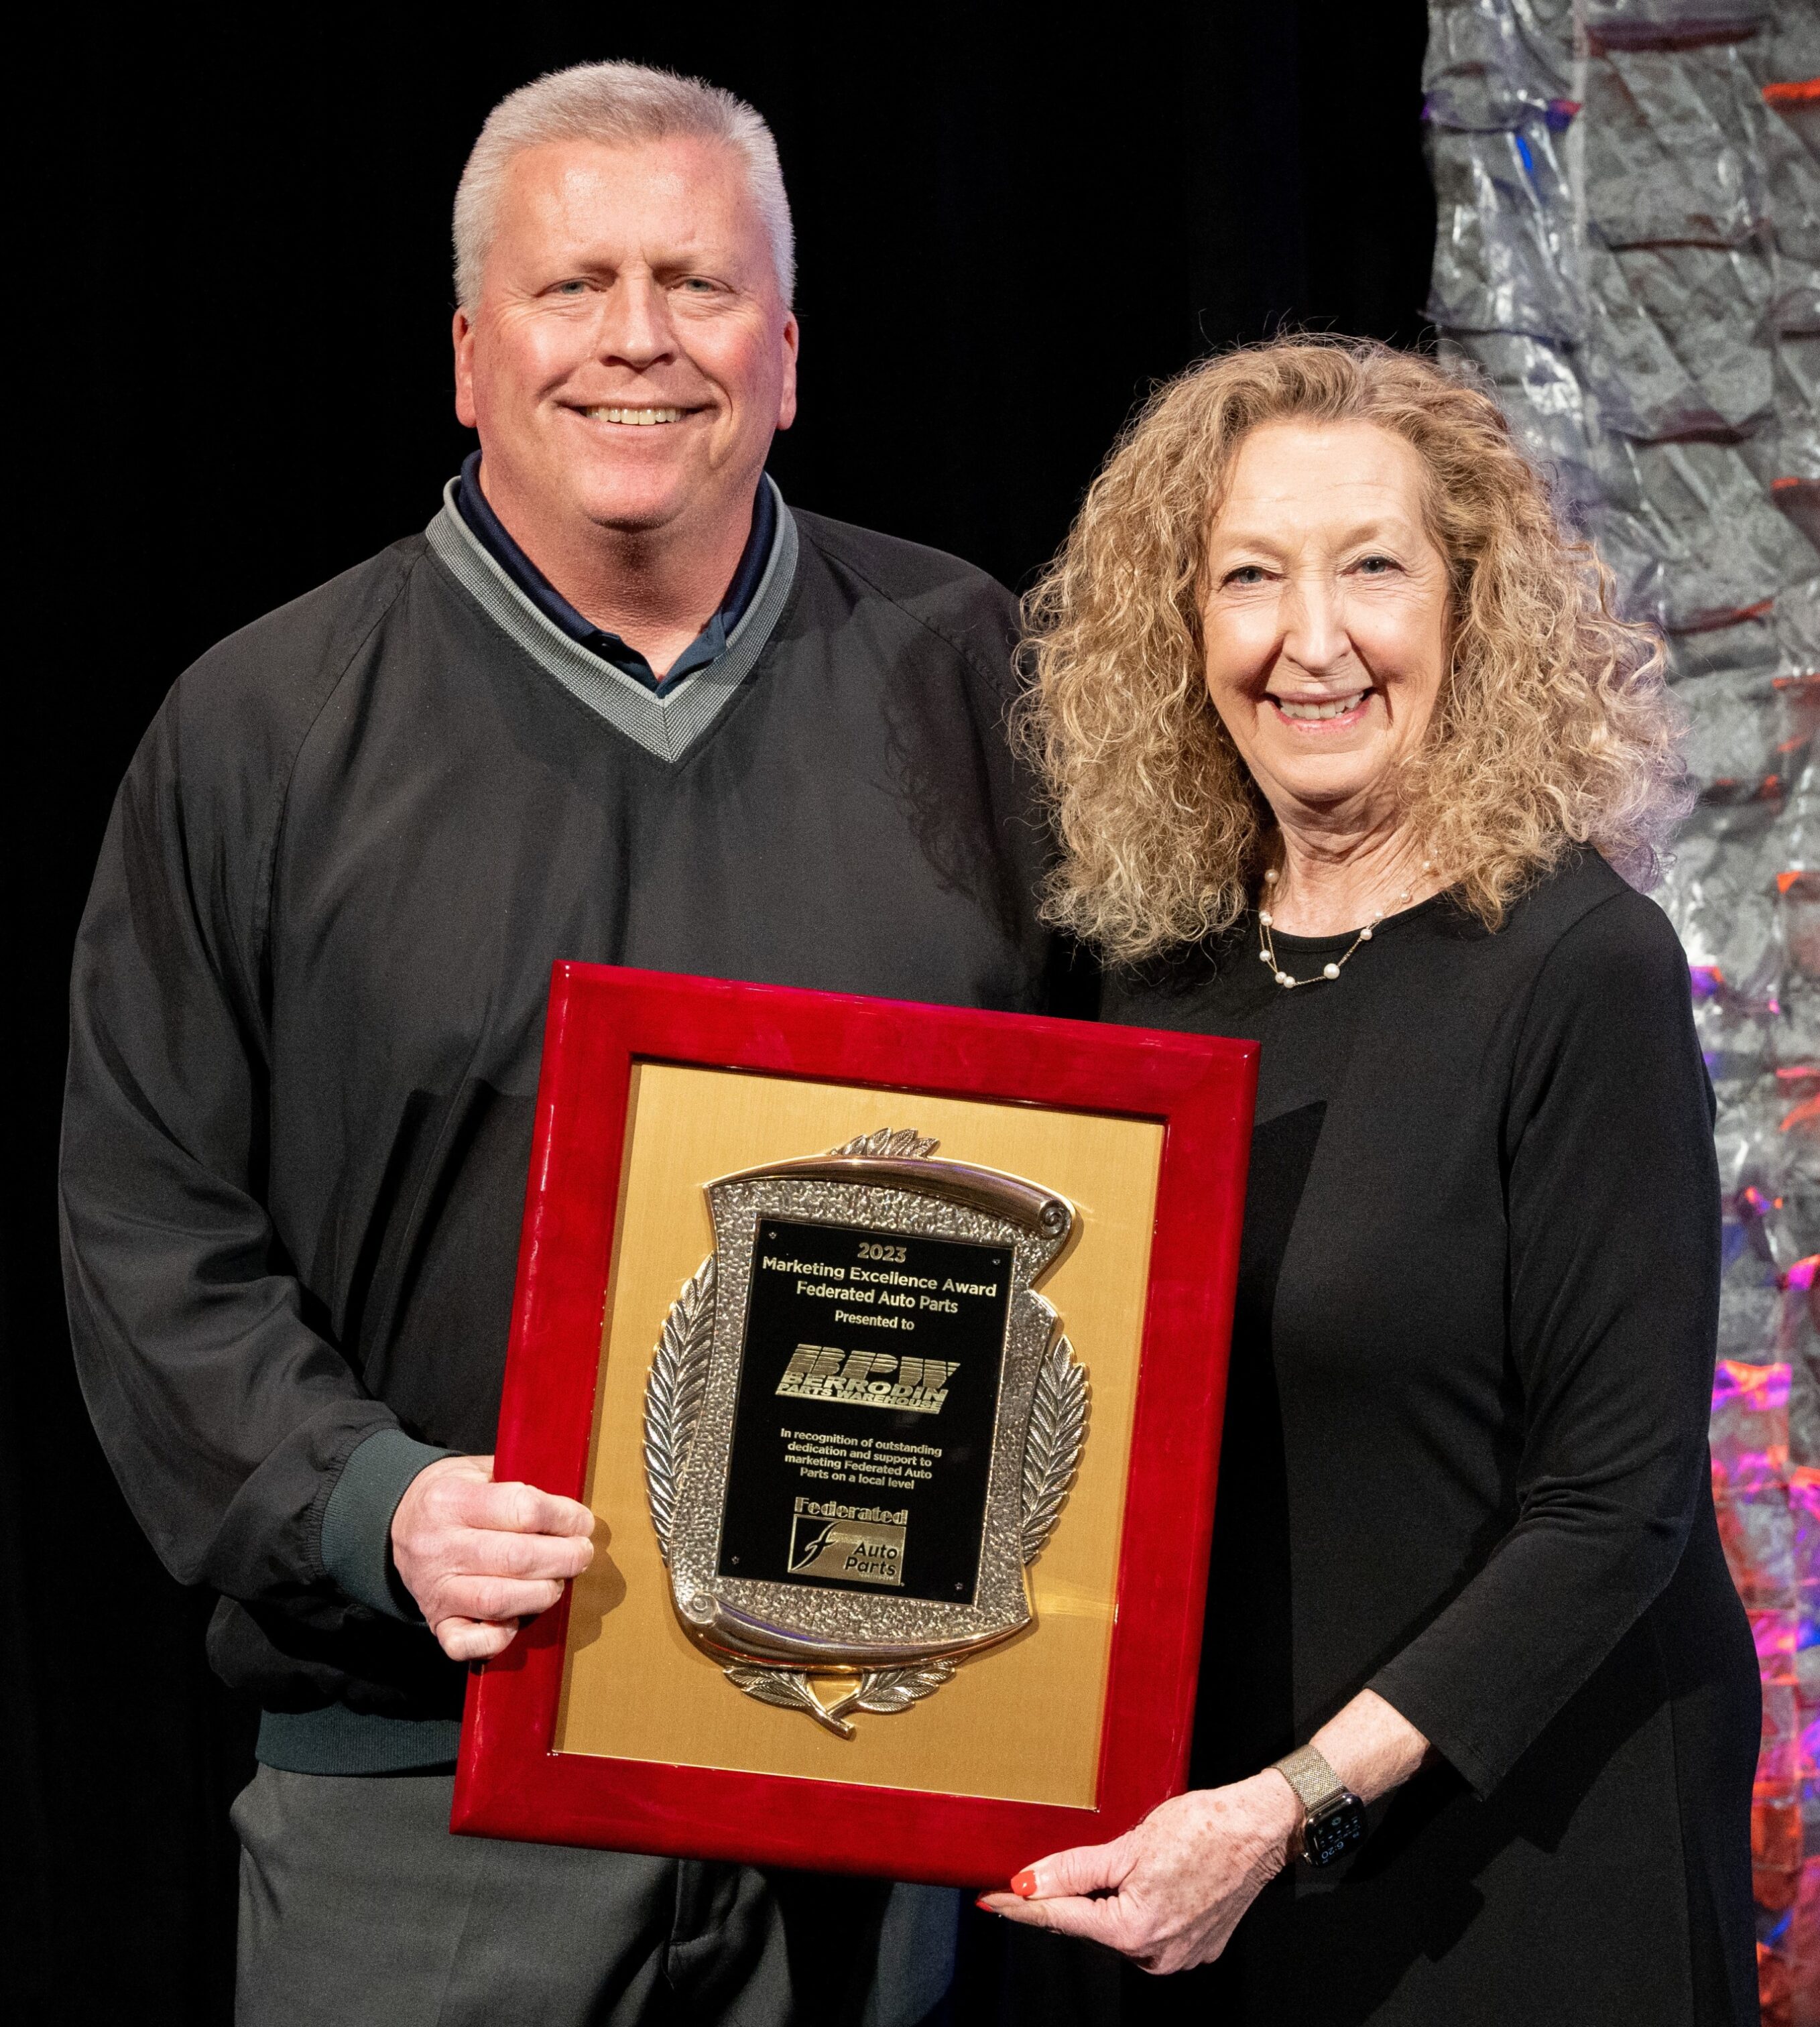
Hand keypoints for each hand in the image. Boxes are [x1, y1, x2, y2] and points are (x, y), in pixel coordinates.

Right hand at [390, 1453, 595, 1660]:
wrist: (398, 1523)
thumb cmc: (453, 1496)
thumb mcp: (477, 1470)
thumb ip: (518, 1481)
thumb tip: (569, 1503)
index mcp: (450, 1500)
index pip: (521, 1509)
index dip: (563, 1517)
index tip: (583, 1522)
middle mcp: (439, 1546)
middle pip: (516, 1558)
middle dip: (564, 1558)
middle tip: (581, 1554)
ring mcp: (434, 1587)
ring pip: (498, 1601)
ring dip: (542, 1594)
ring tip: (557, 1582)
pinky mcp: (435, 1620)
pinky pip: (465, 1643)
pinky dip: (497, 1638)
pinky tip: (516, 1621)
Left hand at [978, 1771, 1300, 1973]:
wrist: (1261, 1827)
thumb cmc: (1203, 1828)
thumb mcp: (1128, 1844)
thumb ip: (1074, 1870)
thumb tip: (1030, 1884)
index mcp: (1135, 1931)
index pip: (1061, 1919)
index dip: (1021, 1908)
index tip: (990, 1901)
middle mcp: (1158, 1954)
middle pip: (1091, 1925)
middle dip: (1072, 1897)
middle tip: (1060, 1866)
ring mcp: (1181, 1954)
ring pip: (1121, 1927)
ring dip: (1111, 1899)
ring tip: (1132, 1860)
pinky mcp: (1198, 1944)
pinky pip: (1153, 1928)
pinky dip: (1141, 1904)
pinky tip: (1153, 1877)